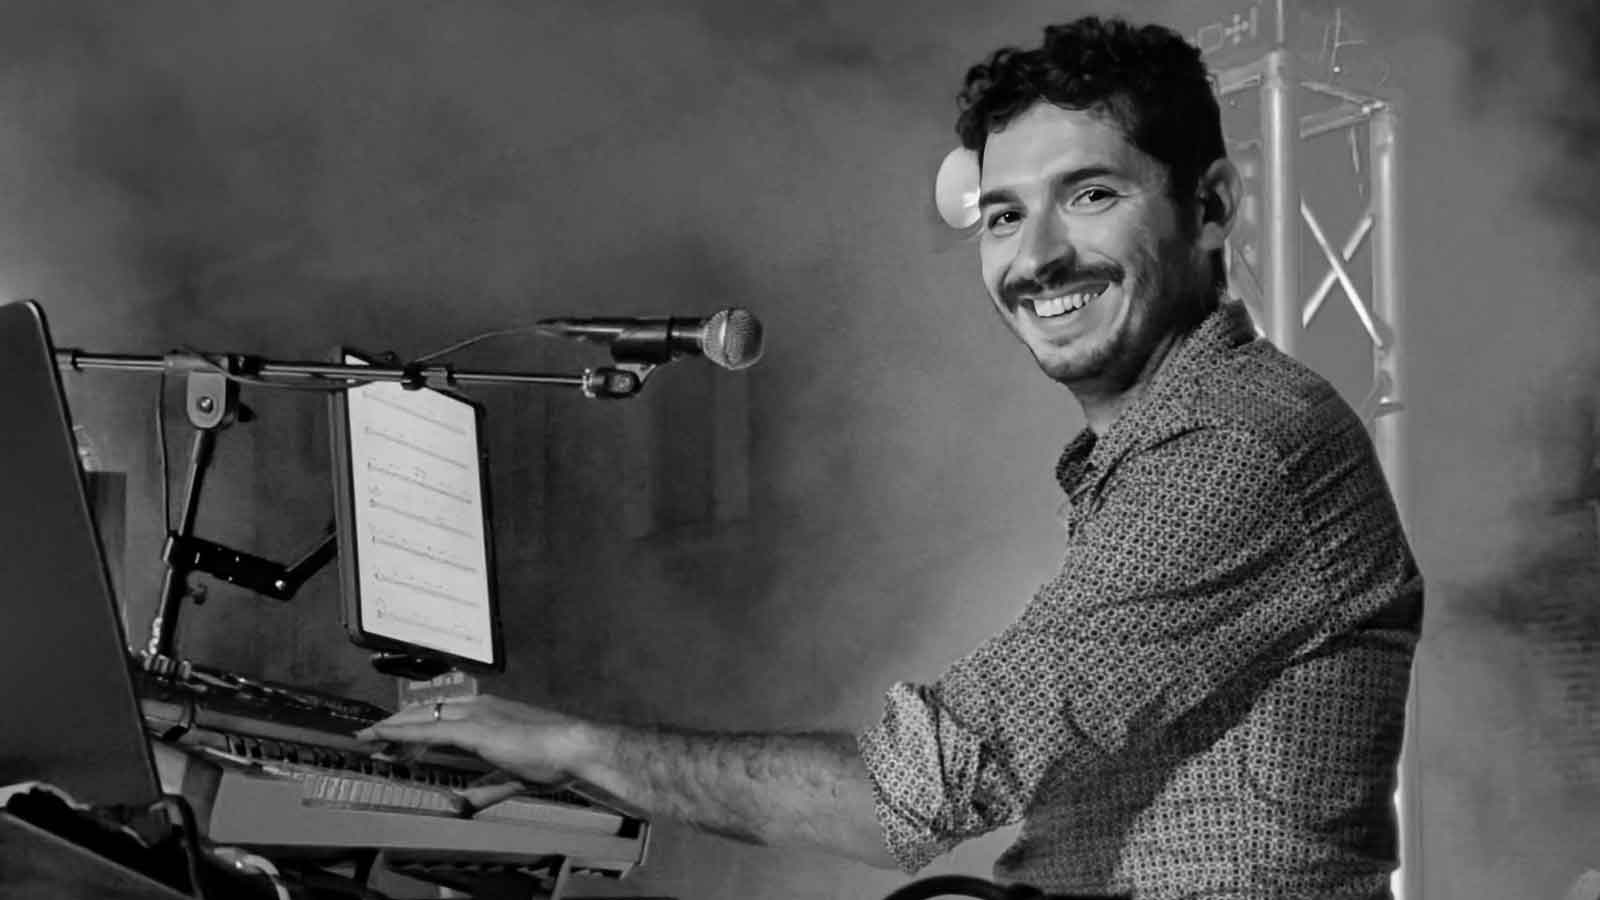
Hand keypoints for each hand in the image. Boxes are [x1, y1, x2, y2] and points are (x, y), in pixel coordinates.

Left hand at [355, 694, 587, 786]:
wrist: (573, 746)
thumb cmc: (553, 758)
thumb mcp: (511, 776)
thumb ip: (485, 788)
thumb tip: (462, 803)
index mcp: (489, 713)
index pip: (441, 716)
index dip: (414, 725)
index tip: (392, 737)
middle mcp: (478, 707)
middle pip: (425, 712)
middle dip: (396, 725)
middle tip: (371, 739)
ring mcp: (475, 714)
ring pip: (421, 717)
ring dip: (392, 728)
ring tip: (368, 738)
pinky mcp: (474, 728)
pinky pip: (428, 729)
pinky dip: (400, 732)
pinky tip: (382, 736)